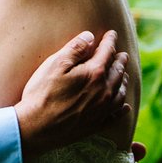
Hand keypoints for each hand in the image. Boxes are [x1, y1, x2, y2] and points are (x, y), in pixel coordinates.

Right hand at [15, 30, 129, 160]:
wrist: (37, 128)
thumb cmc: (43, 94)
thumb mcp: (55, 64)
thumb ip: (75, 48)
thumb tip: (90, 36)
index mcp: (94, 73)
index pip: (107, 51)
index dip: (110, 40)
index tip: (112, 33)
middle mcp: (104, 91)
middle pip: (117, 71)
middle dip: (120, 60)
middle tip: (122, 54)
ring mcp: (102, 109)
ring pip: (120, 92)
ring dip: (123, 80)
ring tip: (123, 75)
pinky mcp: (97, 125)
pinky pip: (117, 115)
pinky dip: (123, 108)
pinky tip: (125, 106)